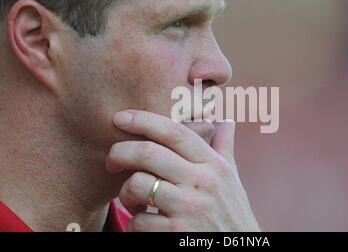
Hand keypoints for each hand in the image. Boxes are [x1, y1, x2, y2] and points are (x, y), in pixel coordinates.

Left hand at [106, 110, 259, 231]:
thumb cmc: (232, 213)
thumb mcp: (232, 179)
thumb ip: (225, 148)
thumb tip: (226, 121)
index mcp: (214, 165)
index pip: (175, 133)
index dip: (144, 120)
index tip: (120, 117)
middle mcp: (203, 183)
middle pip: (149, 153)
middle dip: (120, 152)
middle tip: (112, 161)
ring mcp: (190, 209)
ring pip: (138, 185)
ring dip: (124, 192)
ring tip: (131, 198)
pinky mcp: (177, 234)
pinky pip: (139, 221)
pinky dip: (134, 222)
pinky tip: (143, 223)